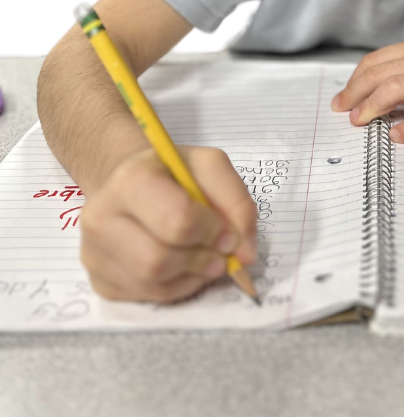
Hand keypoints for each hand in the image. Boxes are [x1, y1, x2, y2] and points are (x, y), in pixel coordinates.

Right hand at [79, 145, 256, 302]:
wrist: (132, 184)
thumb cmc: (174, 174)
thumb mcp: (210, 168)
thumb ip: (237, 203)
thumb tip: (245, 255)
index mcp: (129, 178)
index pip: (176, 221)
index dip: (212, 232)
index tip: (228, 234)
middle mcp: (100, 217)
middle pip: (158, 260)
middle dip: (201, 261)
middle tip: (220, 255)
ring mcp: (94, 253)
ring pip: (152, 284)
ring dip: (192, 277)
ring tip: (205, 260)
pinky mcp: (99, 281)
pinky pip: (146, 298)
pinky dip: (177, 288)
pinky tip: (183, 268)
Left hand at [331, 35, 403, 142]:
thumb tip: (387, 85)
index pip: (376, 62)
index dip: (355, 81)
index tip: (344, 97)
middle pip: (378, 76)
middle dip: (354, 95)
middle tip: (343, 113)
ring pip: (394, 91)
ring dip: (371, 108)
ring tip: (360, 122)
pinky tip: (396, 137)